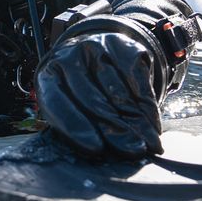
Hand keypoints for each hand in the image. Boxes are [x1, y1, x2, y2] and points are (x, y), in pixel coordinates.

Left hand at [35, 16, 166, 159]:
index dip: (76, 127)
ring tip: (150, 144)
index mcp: (48, 75)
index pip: (58, 103)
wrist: (92, 52)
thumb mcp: (67, 105)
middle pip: (93, 99)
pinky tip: (153, 125)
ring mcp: (97, 48)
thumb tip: (104, 154)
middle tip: (133, 151)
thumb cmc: (76, 90)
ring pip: (120, 91)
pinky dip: (148, 106)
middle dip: (116, 130)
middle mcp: (69, 57)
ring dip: (138, 122)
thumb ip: (76, 127)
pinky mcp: (123, 46)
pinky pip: (138, 79)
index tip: (97, 149)